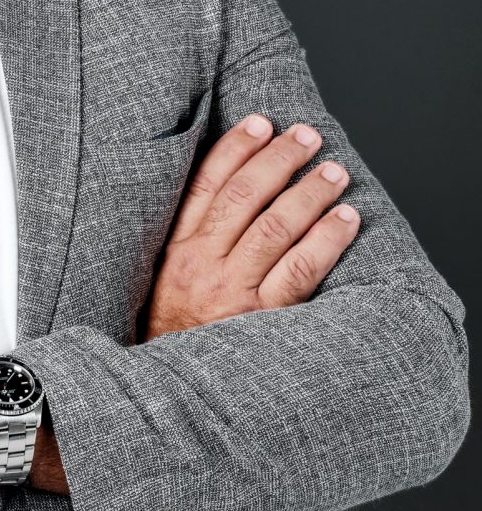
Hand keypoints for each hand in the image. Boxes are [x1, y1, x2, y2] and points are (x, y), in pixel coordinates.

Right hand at [138, 113, 359, 340]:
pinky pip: (300, 270)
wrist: (169, 388)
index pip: (205, 183)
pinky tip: (345, 220)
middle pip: (244, 196)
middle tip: (307, 135)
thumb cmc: (174, 330)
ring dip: (310, 192)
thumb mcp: (165, 278)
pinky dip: (326, 240)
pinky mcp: (261, 317)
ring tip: (335, 171)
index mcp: (175, 247)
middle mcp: (202, 262)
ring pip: (276, 226)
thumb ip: (190, 239)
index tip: (261, 122)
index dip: (235, 148)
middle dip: (279, 159)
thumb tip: (225, 191)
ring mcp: (233, 289)